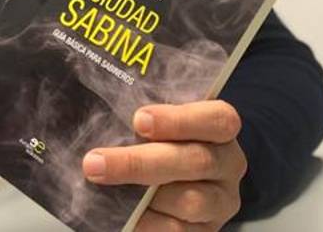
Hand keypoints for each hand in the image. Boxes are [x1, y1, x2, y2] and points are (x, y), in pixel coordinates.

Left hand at [82, 100, 245, 230]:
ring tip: (102, 187)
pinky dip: (147, 223)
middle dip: (140, 162)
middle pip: (197, 162)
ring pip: (190, 201)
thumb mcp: (157, 123)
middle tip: (94, 162)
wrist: (163, 181)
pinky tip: (121, 215)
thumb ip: (143, 116)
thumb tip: (101, 103)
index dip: (179, 120)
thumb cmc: (158, 141)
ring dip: (141, 196)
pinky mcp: (205, 231)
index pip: (217, 120)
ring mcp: (220, 202)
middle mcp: (228, 165)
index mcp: (220, 129)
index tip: (138, 120)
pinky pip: (177, 231)